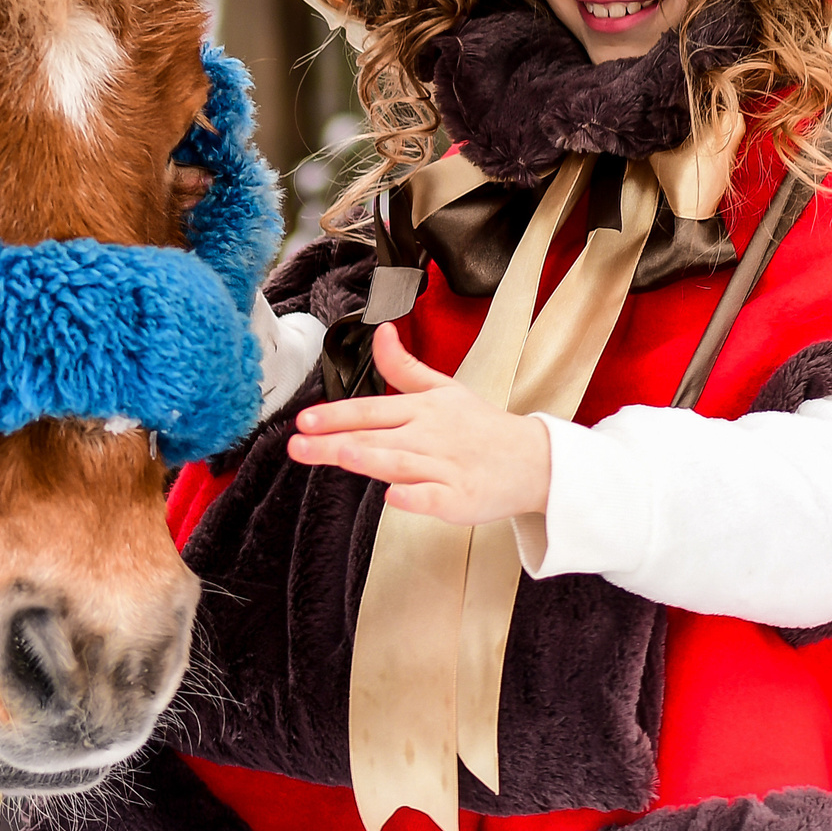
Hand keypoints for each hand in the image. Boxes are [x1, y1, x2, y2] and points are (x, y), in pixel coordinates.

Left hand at [287, 323, 550, 524]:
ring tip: (342, 453)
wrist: (533, 461)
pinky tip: (394, 496)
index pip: (372, 409)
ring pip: (402, 462)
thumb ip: (403, 367)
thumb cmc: (482, 427)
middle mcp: (430, 436)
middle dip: (335, 440)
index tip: (303, 419)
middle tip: (298, 443)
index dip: (336, 414)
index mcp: (423, 409)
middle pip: (376, 437)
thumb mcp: (444, 389)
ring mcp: (446, 468)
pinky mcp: (460, 499)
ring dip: (373, 458)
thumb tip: (379, 332)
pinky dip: (415, 496)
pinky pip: (434, 497)